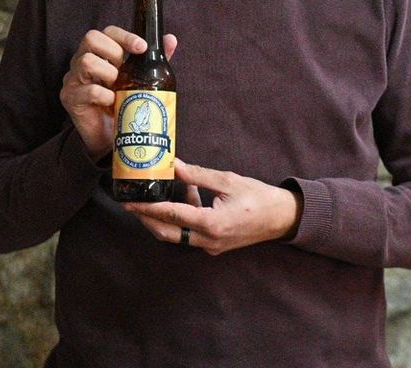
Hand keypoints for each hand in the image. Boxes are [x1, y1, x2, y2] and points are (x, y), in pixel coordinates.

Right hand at [59, 26, 176, 160]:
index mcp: (97, 53)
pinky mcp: (70, 98)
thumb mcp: (139, 78)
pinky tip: (112, 102)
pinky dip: (104, 95)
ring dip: (109, 73)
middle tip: (124, 71)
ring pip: (87, 61)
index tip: (141, 47)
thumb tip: (171, 39)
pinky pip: (88, 90)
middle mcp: (81, 61)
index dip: (124, 36)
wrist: (108, 137)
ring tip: (117, 87)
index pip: (106, 31)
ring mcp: (72, 79)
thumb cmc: (122, 103)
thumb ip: (151, 59)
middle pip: (91, 38)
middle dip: (115, 52)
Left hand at [124, 159, 301, 254]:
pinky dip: (182, 219)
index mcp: (211, 223)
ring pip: (177, 235)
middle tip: (132, 203)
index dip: (147, 208)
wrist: (282, 218)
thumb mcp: (228, 180)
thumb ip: (198, 175)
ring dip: (164, 219)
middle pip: (167, 232)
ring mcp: (211, 246)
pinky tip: (185, 198)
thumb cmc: (258, 197)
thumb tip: (174, 165)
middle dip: (147, 218)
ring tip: (154, 198)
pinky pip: (190, 235)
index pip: (170, 215)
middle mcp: (208, 240)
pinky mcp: (215, 246)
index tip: (128, 202)